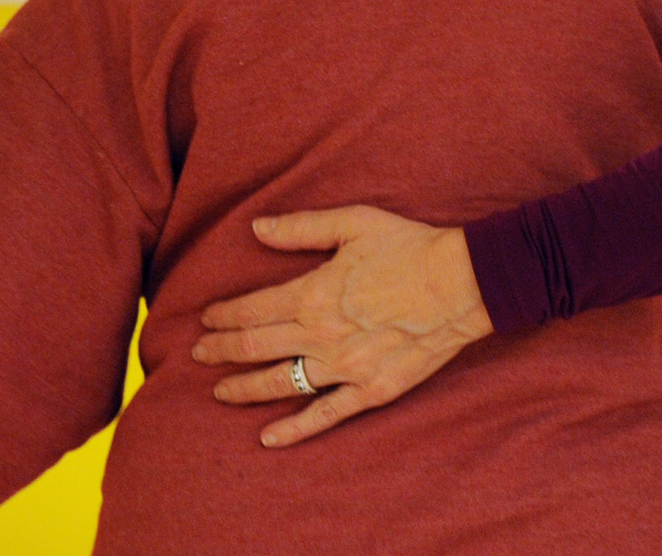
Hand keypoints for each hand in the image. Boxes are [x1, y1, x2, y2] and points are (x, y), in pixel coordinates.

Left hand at [190, 206, 494, 446]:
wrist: (464, 284)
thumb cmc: (409, 247)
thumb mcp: (354, 224)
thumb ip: (301, 228)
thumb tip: (256, 228)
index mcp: (311, 294)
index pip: (250, 310)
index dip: (223, 316)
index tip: (207, 319)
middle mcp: (319, 335)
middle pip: (253, 348)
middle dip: (219, 351)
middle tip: (198, 354)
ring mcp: (344, 368)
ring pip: (278, 384)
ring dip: (242, 388)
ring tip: (219, 391)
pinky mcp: (369, 391)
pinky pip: (323, 415)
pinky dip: (292, 430)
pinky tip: (267, 438)